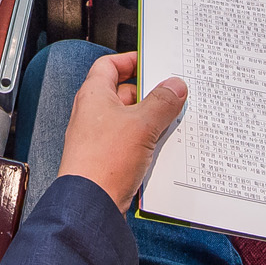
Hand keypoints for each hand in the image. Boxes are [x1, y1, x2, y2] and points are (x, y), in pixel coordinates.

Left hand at [56, 51, 187, 210]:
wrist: (91, 204)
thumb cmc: (103, 160)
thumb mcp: (142, 124)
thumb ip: (161, 102)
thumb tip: (175, 86)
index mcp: (94, 95)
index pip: (109, 65)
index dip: (130, 60)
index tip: (152, 61)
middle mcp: (93, 113)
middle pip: (124, 93)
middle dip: (149, 94)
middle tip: (173, 95)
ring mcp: (99, 137)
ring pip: (130, 120)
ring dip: (151, 120)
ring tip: (173, 122)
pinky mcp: (108, 158)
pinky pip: (131, 142)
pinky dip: (146, 142)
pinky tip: (163, 147)